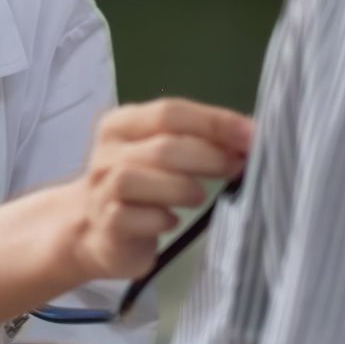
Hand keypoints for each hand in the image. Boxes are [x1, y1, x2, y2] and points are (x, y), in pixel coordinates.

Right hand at [59, 99, 251, 279]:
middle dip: (209, 156)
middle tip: (236, 167)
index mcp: (122, 124)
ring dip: (183, 188)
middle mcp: (107, 152)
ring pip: (141, 179)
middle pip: (163, 146)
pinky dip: (161, 218)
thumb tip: (249, 137)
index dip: (215, 122)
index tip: (252, 135)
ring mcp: (101, 188)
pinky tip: (172, 221)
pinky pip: (134, 217)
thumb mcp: (159, 154)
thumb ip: (195, 141)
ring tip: (200, 197)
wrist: (92, 230)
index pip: (171, 112)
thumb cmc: (139, 187)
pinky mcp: (106, 224)